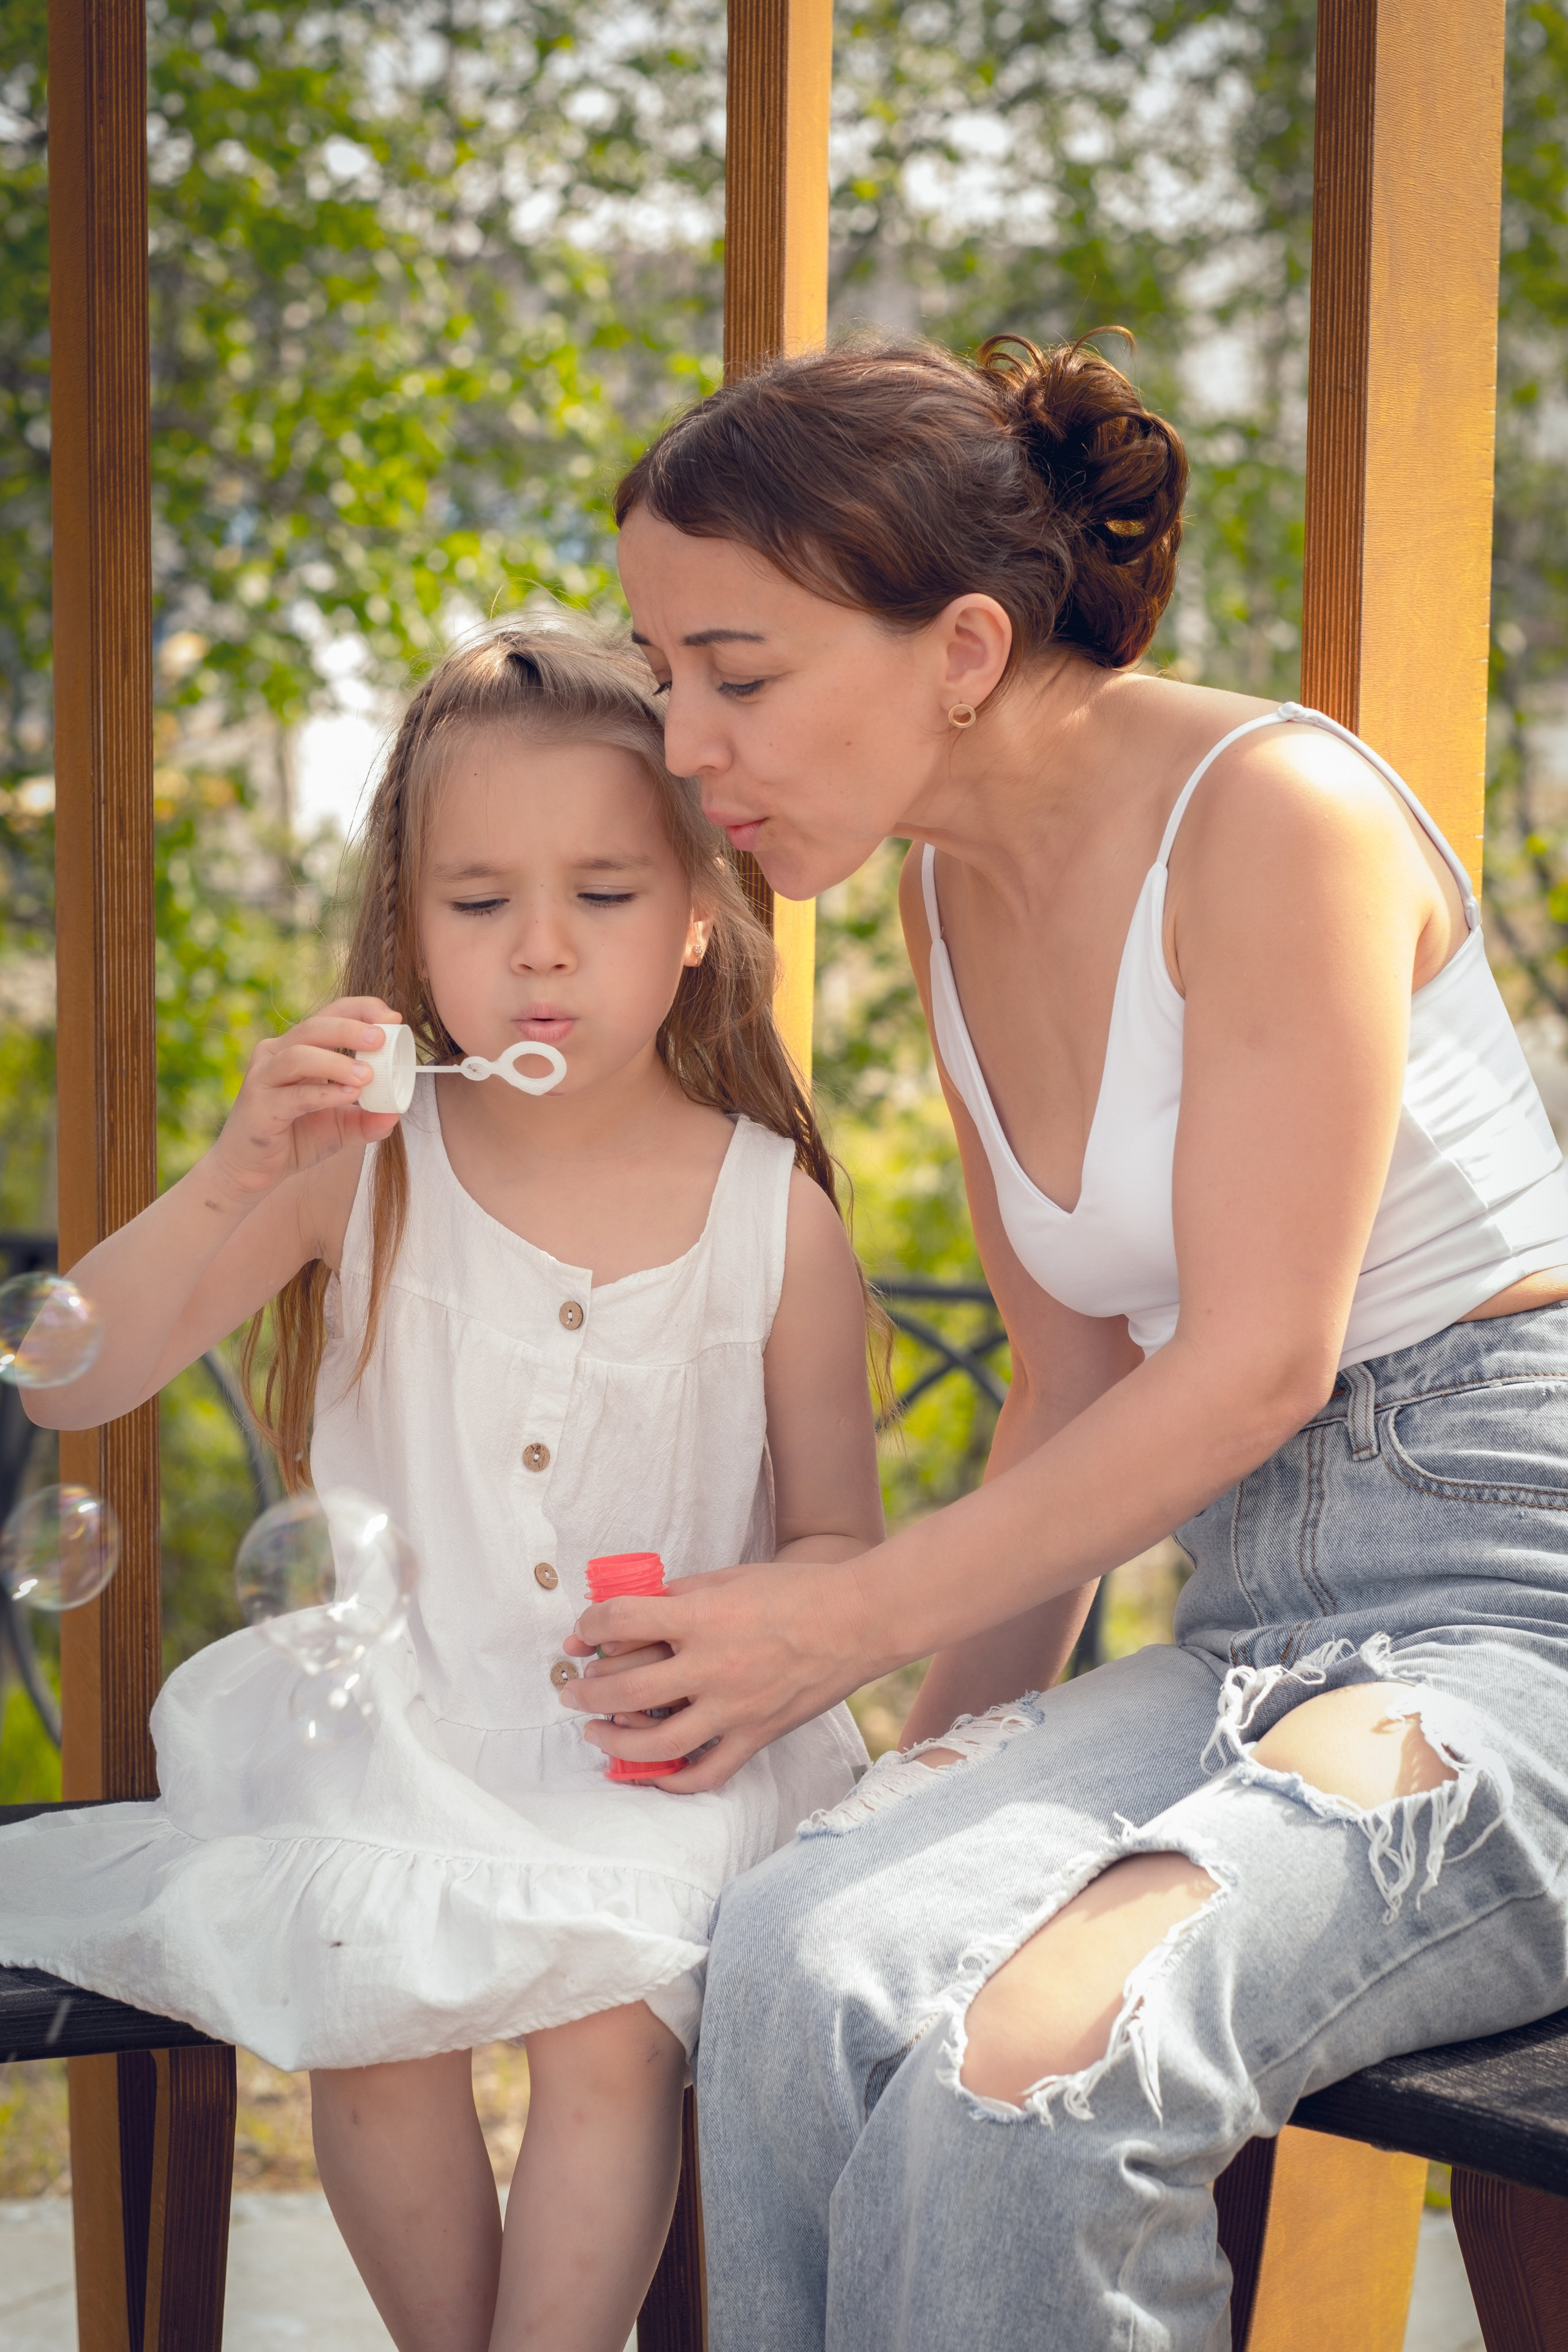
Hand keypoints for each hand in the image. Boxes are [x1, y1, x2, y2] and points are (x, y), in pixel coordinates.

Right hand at [208, 997, 403, 1198]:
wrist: (250, 1172)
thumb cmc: (294, 1140)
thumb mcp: (340, 1127)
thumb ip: (368, 1120)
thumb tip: (396, 1114)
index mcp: (297, 1049)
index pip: (329, 1015)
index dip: (360, 1010)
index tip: (392, 1019)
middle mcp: (276, 1055)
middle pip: (313, 1027)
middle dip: (350, 1028)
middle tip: (381, 1038)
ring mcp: (263, 1078)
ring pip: (299, 1055)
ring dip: (336, 1062)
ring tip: (367, 1076)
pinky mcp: (259, 1106)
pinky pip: (293, 1094)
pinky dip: (323, 1093)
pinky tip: (348, 1096)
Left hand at [557, 1559, 878, 1791]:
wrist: (858, 1620)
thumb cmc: (795, 1591)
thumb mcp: (728, 1578)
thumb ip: (679, 1596)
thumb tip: (632, 1616)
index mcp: (702, 1617)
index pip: (620, 1622)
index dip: (589, 1626)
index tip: (582, 1632)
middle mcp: (712, 1667)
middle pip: (624, 1689)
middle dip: (586, 1691)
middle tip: (572, 1690)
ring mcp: (734, 1709)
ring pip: (656, 1744)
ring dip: (614, 1740)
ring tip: (595, 1732)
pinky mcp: (756, 1736)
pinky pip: (706, 1773)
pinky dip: (673, 1781)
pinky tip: (650, 1772)